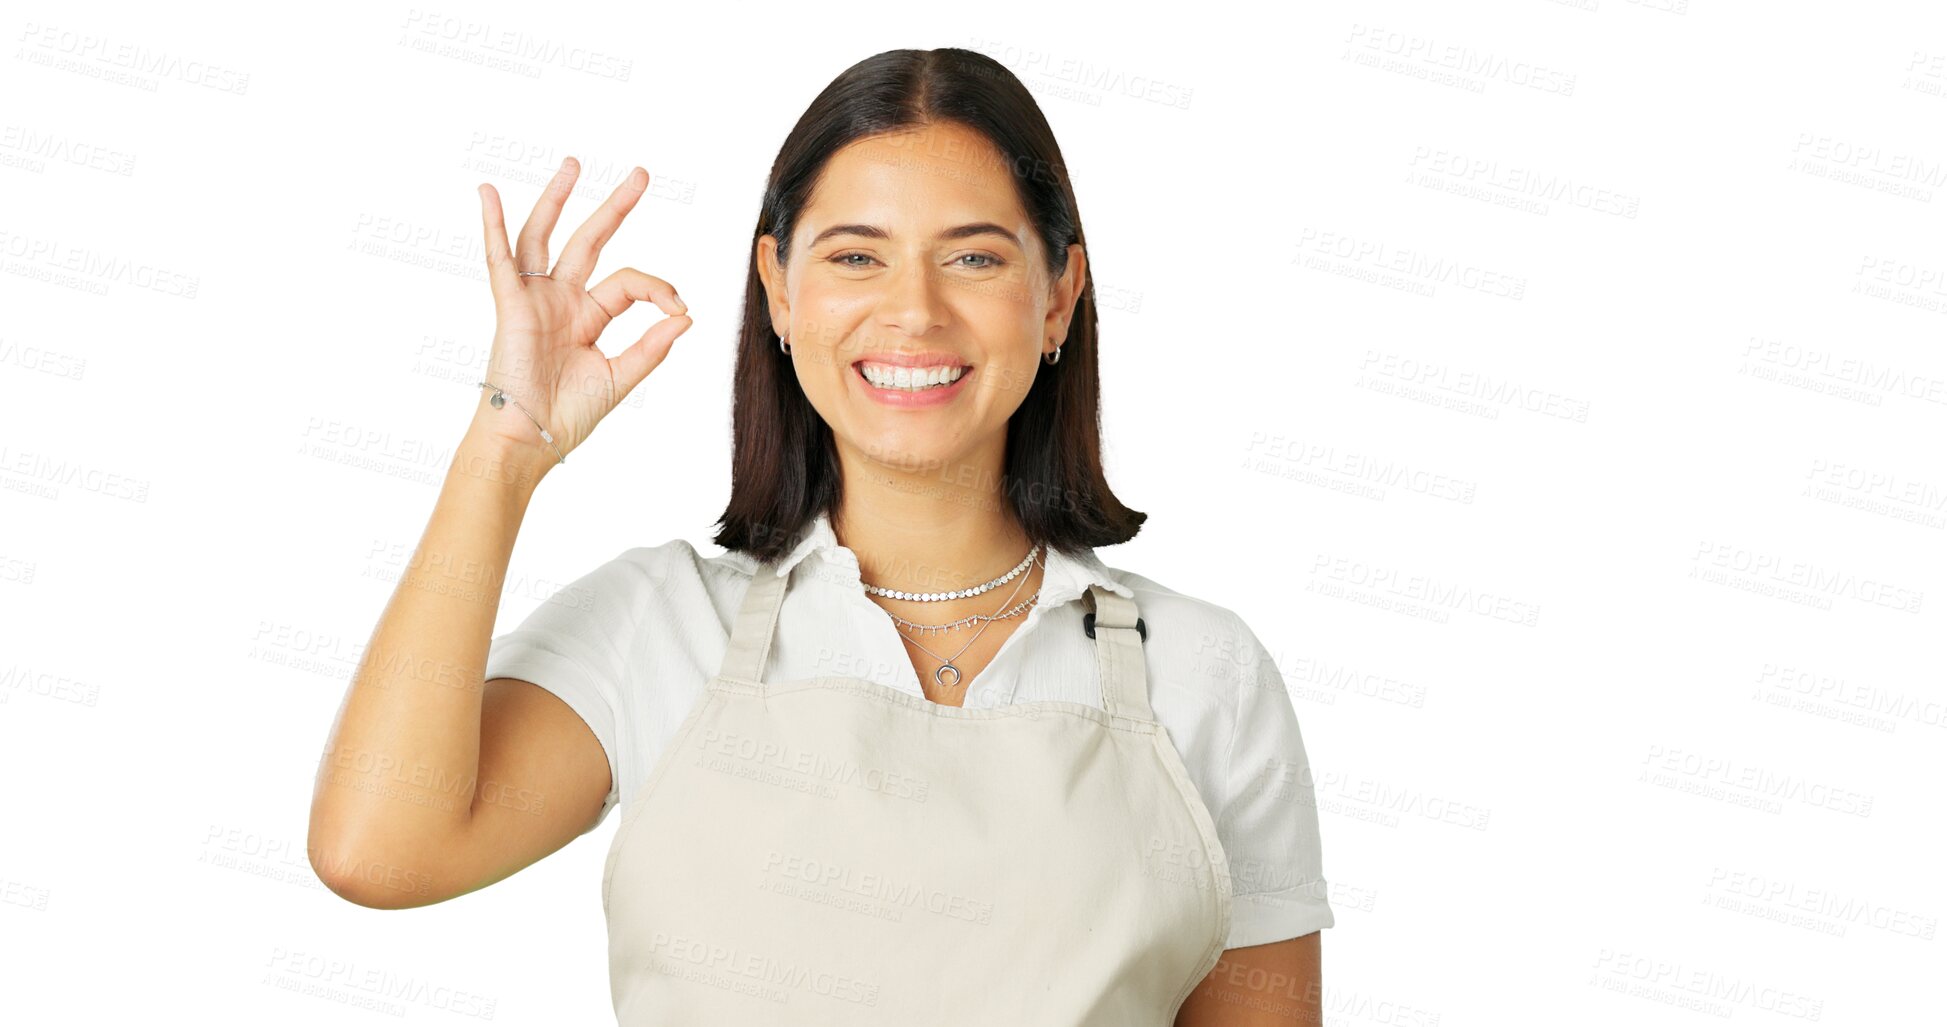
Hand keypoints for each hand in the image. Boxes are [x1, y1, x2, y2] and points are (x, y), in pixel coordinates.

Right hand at [469, 156, 691, 462]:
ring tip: (573, 164)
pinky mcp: (512, 306)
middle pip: (590, 241)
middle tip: (641, 175)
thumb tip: (687, 318)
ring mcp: (536, 299)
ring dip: (557, 199)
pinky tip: (488, 194)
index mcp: (588, 316)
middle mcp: (562, 300)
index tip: (680, 309)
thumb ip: (652, 348)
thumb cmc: (568, 415)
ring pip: (545, 237)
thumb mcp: (620, 378)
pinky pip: (500, 260)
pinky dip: (493, 226)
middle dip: (615, 207)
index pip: (630, 283)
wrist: (532, 439)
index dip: (659, 289)